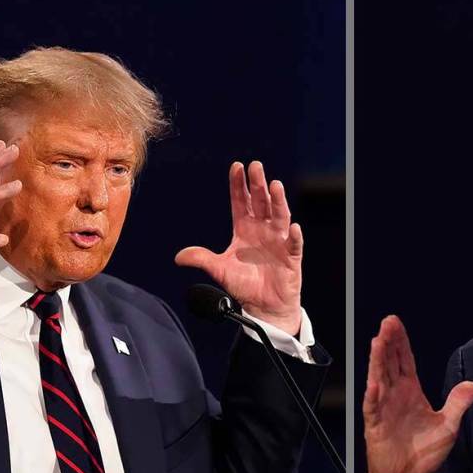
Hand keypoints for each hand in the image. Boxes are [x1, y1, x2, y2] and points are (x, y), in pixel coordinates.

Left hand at [175, 161, 302, 334]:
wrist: (263, 307)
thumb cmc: (244, 285)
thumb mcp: (219, 270)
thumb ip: (202, 259)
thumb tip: (178, 257)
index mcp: (245, 228)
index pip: (242, 201)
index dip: (239, 185)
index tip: (237, 167)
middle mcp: (263, 230)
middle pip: (261, 202)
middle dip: (258, 184)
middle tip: (255, 166)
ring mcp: (278, 241)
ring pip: (279, 216)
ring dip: (278, 201)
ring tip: (275, 185)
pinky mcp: (291, 257)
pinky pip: (294, 244)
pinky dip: (294, 236)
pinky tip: (292, 227)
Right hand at [363, 315, 472, 472]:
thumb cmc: (424, 453)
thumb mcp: (448, 426)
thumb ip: (458, 403)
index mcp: (410, 392)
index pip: (404, 360)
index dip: (400, 342)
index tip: (395, 323)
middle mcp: (394, 395)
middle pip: (389, 363)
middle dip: (388, 343)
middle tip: (387, 323)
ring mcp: (383, 409)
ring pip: (378, 379)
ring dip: (377, 361)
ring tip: (378, 341)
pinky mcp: (376, 426)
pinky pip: (373, 409)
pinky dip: (373, 396)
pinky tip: (374, 383)